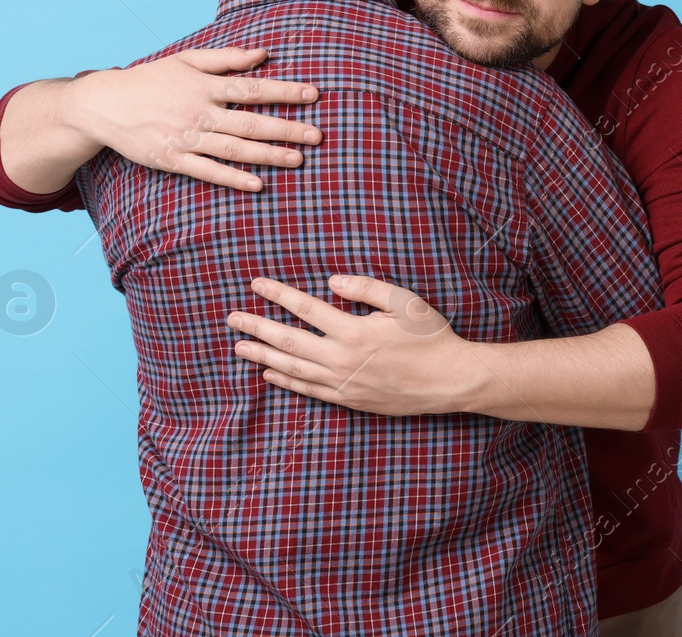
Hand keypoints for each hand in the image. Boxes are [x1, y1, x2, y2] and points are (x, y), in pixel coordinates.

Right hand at [68, 48, 322, 191]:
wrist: (104, 105)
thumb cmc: (151, 80)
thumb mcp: (186, 60)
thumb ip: (225, 58)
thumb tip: (263, 54)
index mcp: (203, 86)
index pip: (252, 88)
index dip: (284, 91)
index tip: (313, 94)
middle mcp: (198, 112)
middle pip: (250, 122)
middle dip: (286, 129)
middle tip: (318, 135)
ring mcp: (185, 138)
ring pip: (233, 149)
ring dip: (267, 155)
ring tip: (298, 159)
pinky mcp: (172, 160)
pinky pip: (207, 172)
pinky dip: (233, 179)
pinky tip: (258, 184)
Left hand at [228, 274, 478, 416]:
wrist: (449, 380)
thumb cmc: (430, 336)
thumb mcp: (404, 302)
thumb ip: (366, 289)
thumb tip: (330, 282)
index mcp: (354, 331)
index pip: (305, 309)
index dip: (278, 295)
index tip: (256, 284)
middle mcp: (342, 359)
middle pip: (288, 340)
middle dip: (257, 327)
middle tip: (232, 318)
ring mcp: (343, 383)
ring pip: (292, 368)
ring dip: (262, 355)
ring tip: (239, 346)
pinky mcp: (349, 399)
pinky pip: (309, 390)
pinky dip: (285, 382)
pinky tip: (268, 373)